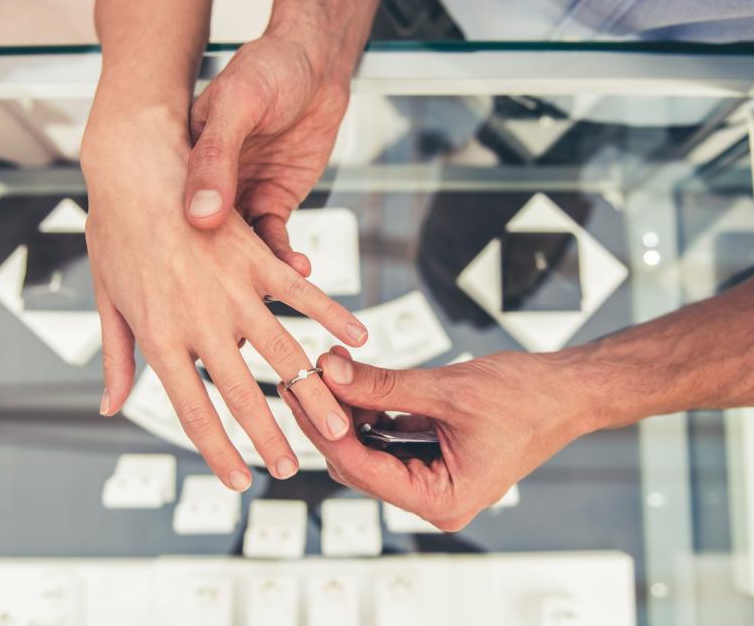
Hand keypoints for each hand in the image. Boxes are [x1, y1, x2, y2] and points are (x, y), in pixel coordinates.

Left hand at [82, 116, 367, 490]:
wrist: (135, 162)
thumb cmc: (115, 228)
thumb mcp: (107, 299)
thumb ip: (115, 357)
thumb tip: (110, 406)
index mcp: (160, 336)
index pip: (193, 411)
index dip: (217, 451)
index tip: (237, 479)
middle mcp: (200, 321)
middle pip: (244, 394)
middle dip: (271, 438)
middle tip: (293, 468)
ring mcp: (233, 289)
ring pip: (283, 353)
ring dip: (313, 393)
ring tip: (338, 423)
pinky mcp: (256, 256)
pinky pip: (302, 294)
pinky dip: (333, 315)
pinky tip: (357, 337)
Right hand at [183, 34, 349, 274]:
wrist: (316, 62)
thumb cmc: (269, 69)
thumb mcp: (237, 105)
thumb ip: (218, 156)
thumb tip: (201, 214)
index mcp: (185, 158)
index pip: (169, 210)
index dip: (172, 249)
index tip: (173, 280)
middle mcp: (209, 182)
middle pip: (202, 240)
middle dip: (209, 278)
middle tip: (217, 309)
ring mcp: (241, 194)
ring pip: (239, 249)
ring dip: (253, 274)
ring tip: (266, 296)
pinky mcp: (273, 200)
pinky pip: (273, 238)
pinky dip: (283, 257)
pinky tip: (295, 270)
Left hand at [281, 346, 595, 529]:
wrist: (566, 391)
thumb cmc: (527, 399)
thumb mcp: (445, 390)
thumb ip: (383, 385)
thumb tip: (331, 372)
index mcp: (443, 500)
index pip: (363, 469)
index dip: (326, 429)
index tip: (302, 394)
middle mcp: (433, 498)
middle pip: (358, 462)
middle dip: (330, 418)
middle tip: (304, 376)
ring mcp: (431, 478)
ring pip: (367, 449)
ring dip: (347, 410)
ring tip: (328, 369)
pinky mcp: (430, 456)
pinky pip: (385, 437)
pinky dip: (369, 409)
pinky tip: (353, 378)